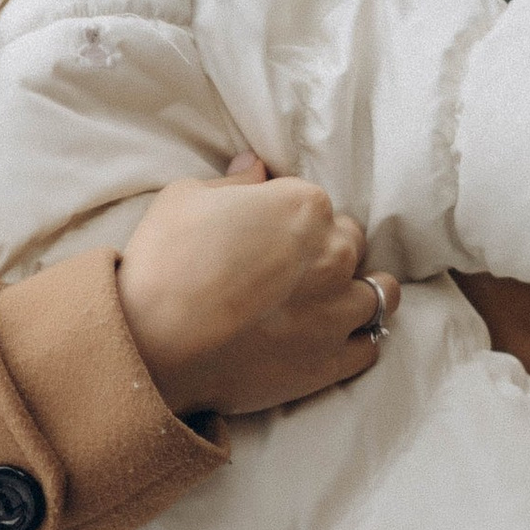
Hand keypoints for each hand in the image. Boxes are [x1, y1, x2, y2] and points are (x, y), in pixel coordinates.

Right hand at [118, 159, 392, 419]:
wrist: (151, 345)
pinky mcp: (331, 362)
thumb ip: (232, 183)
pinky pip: (369, 348)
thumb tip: (255, 167)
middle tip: (291, 272)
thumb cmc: (163, 263)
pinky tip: (329, 339)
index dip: (291, 220)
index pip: (316, 203)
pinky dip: (354, 341)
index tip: (267, 237)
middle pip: (351, 244)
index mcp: (304, 206)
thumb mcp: (184, 199)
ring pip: (378, 294)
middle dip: (327, 253)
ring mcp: (338, 311)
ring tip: (326, 304)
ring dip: (355, 294)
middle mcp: (334, 254)